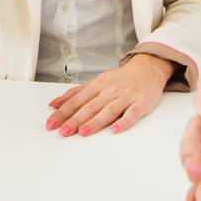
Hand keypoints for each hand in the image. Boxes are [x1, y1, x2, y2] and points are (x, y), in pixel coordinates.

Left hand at [45, 53, 174, 136]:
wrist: (148, 68)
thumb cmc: (120, 79)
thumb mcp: (96, 82)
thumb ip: (75, 93)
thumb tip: (54, 104)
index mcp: (98, 85)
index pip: (77, 100)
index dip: (63, 112)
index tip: (52, 123)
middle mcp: (110, 90)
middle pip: (90, 107)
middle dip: (75, 120)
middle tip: (63, 131)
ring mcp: (126, 96)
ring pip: (109, 110)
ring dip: (96, 121)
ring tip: (83, 131)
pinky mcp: (141, 103)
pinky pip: (132, 113)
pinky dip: (124, 121)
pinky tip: (116, 129)